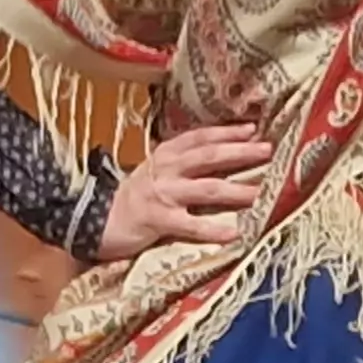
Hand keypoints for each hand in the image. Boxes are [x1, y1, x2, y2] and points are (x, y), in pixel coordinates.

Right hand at [91, 122, 271, 261]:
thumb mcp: (156, 171)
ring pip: (207, 188)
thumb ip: (183, 163)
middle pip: (209, 157)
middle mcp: (166, 169)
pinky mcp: (158, 220)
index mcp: (166, 155)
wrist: (94, 219)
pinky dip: (213, 229)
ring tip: (261, 193)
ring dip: (237, 190)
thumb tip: (222, 157)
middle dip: (240, 153)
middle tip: (268, 151)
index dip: (227, 132)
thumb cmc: (134, 197)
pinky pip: (190, 225)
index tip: (253, 129)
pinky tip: (233, 233)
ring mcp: (163, 194)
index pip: (201, 137)